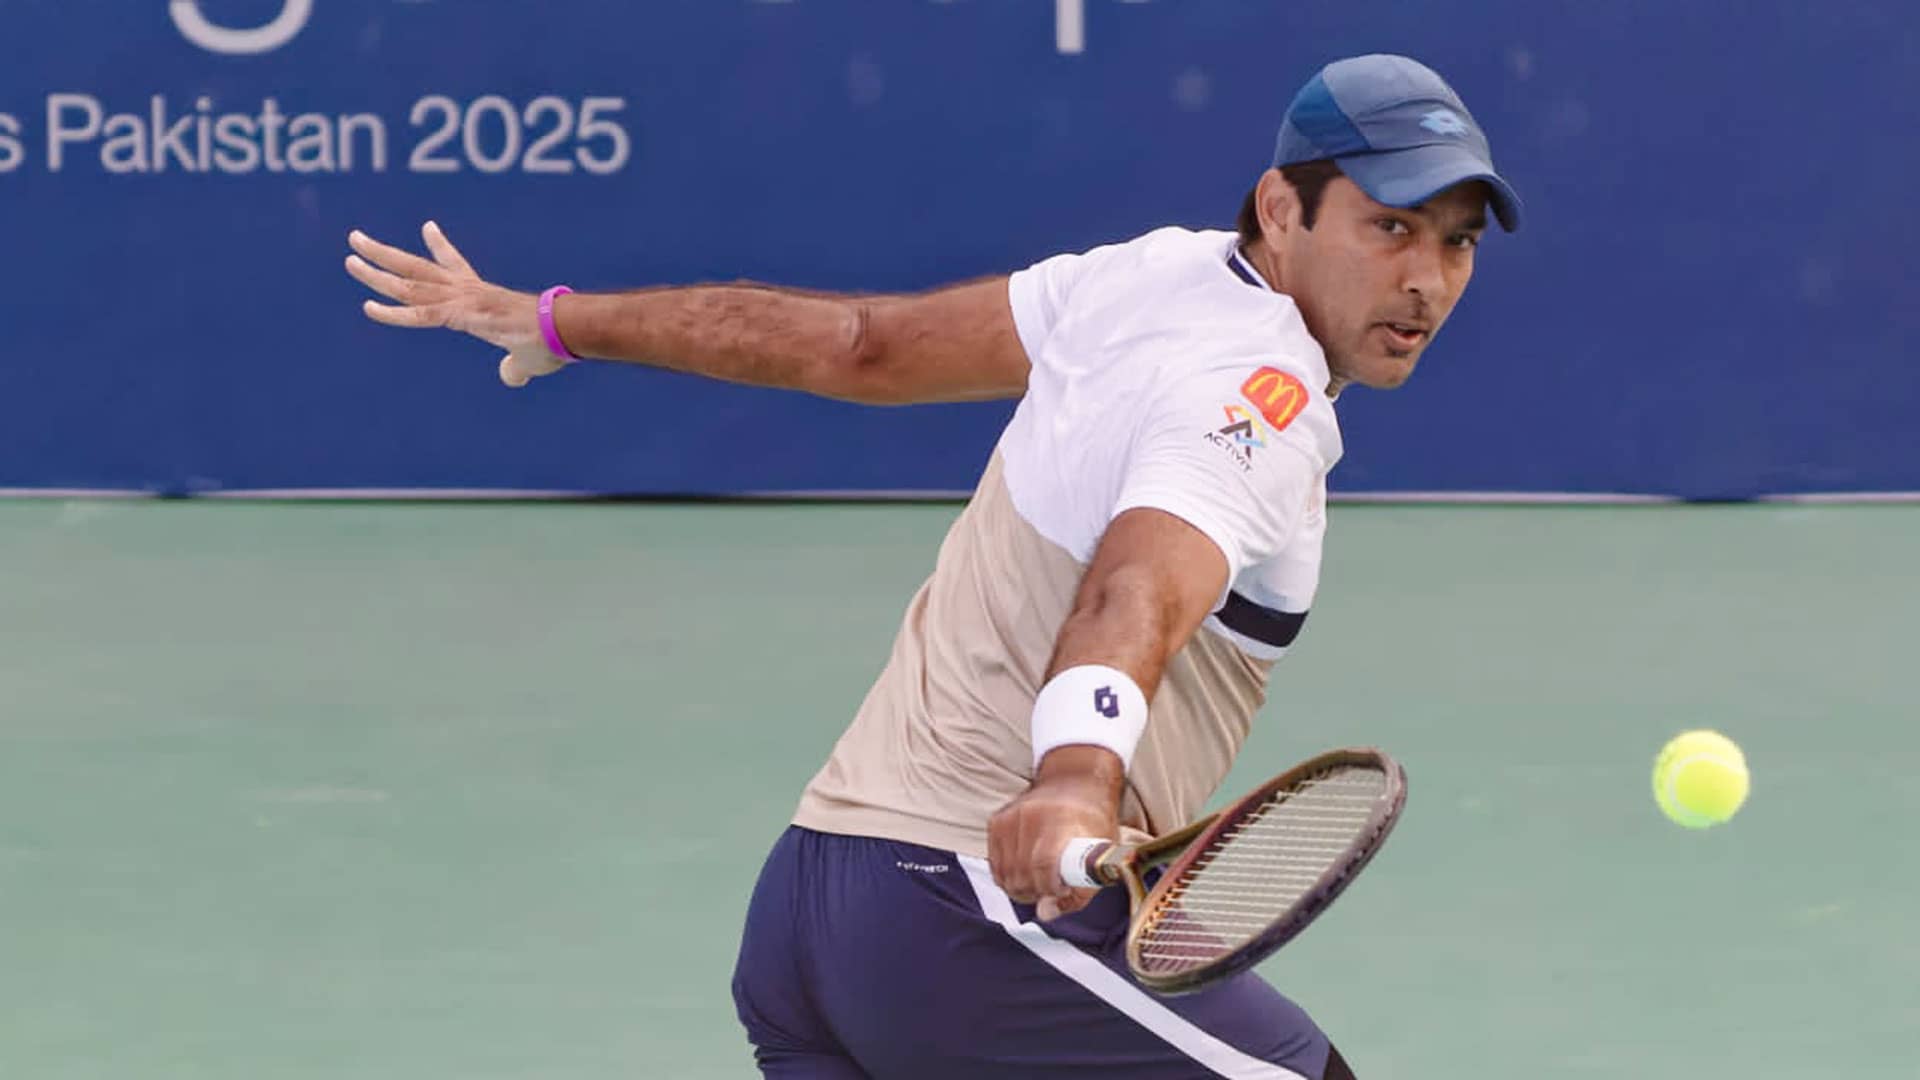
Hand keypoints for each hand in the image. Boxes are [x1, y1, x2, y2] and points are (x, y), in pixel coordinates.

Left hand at [345, 221, 568, 387]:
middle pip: (417, 268)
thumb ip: (513, 366)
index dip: (438, 247)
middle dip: (385, 253)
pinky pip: (420, 314)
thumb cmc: (553, 340)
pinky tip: (368, 306)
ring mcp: (462, 300)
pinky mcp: (462, 316)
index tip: (427, 228)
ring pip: (410, 283)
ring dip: (377, 271)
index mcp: (482, 295)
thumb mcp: (528, 357)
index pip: (455, 265)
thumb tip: (511, 375)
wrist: (564, 329)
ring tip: (350, 257)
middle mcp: (466, 291)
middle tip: (357, 239)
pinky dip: (393, 312)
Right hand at [986, 746, 1121, 918]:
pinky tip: (1026, 871)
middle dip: (1037, 892)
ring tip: (1040, 881)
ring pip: (1005, 875)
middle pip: (1022, 875)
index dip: (1050, 887)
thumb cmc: (1093, 822)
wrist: (1075, 782)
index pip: (1043, 864)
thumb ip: (1080, 890)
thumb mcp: (1102, 854)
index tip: (1061, 890)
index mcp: (1062, 821)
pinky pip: (995, 866)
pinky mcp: (996, 822)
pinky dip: (1008, 876)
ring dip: (1022, 888)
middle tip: (1052, 888)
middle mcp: (1032, 816)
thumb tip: (1045, 913)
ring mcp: (1010, 818)